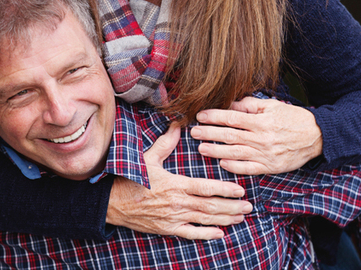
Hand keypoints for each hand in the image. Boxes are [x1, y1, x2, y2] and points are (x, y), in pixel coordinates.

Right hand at [106, 123, 251, 239]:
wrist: (112, 202)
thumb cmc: (129, 178)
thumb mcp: (148, 158)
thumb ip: (166, 143)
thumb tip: (177, 125)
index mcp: (175, 184)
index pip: (206, 188)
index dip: (225, 190)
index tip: (240, 190)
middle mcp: (177, 203)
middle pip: (210, 206)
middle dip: (232, 207)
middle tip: (249, 207)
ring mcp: (173, 218)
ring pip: (205, 220)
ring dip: (225, 219)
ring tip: (240, 218)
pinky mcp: (167, 229)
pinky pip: (190, 234)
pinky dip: (206, 235)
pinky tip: (220, 234)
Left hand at [191, 96, 322, 174]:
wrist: (316, 137)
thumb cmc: (292, 118)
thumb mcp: (272, 106)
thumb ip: (249, 105)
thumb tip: (230, 105)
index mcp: (261, 121)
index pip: (232, 118)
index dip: (214, 116)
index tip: (200, 116)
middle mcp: (261, 138)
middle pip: (229, 136)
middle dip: (209, 133)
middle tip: (194, 132)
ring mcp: (265, 154)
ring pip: (235, 153)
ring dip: (216, 151)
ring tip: (201, 148)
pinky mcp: (270, 167)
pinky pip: (248, 169)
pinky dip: (234, 167)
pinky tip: (222, 163)